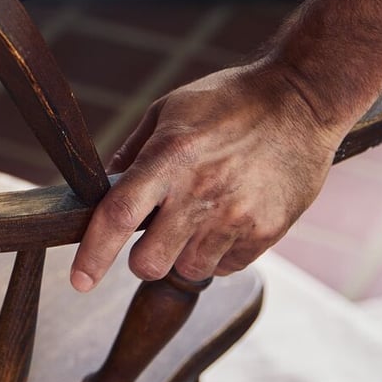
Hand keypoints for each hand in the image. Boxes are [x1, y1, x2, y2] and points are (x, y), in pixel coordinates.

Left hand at [70, 61, 344, 291]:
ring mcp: (236, 216)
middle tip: (152, 237)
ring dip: (183, 255)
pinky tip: (227, 220)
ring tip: (199, 218)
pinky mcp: (266, 231)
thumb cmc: (229, 101)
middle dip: (141, 259)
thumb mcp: (170, 110)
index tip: (79, 281)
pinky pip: (226, 267)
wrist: (302, 100)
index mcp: (169, 157)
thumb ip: (133, 153)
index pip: (118, 216)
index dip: (93, 255)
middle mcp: (200, 193)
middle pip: (149, 262)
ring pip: (189, 270)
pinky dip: (218, 253)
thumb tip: (101, 191)